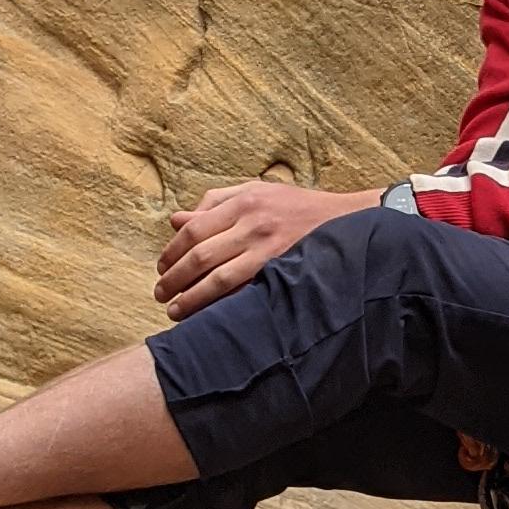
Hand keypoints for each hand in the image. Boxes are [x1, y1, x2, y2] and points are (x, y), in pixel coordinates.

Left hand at [154, 180, 382, 320]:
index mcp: (244, 200)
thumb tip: (176, 221)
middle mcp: (254, 222)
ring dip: (191, 298)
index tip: (161, 268)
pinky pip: (243, 291)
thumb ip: (216, 203)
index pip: (194, 229)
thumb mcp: (256, 192)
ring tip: (175, 311)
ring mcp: (269, 248)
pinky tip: (207, 316)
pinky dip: (220, 305)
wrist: (348, 220)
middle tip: (161, 294)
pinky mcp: (283, 269)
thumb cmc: (298, 207)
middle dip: (174, 278)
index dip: (171, 252)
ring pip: (217, 278)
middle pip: (200, 255)